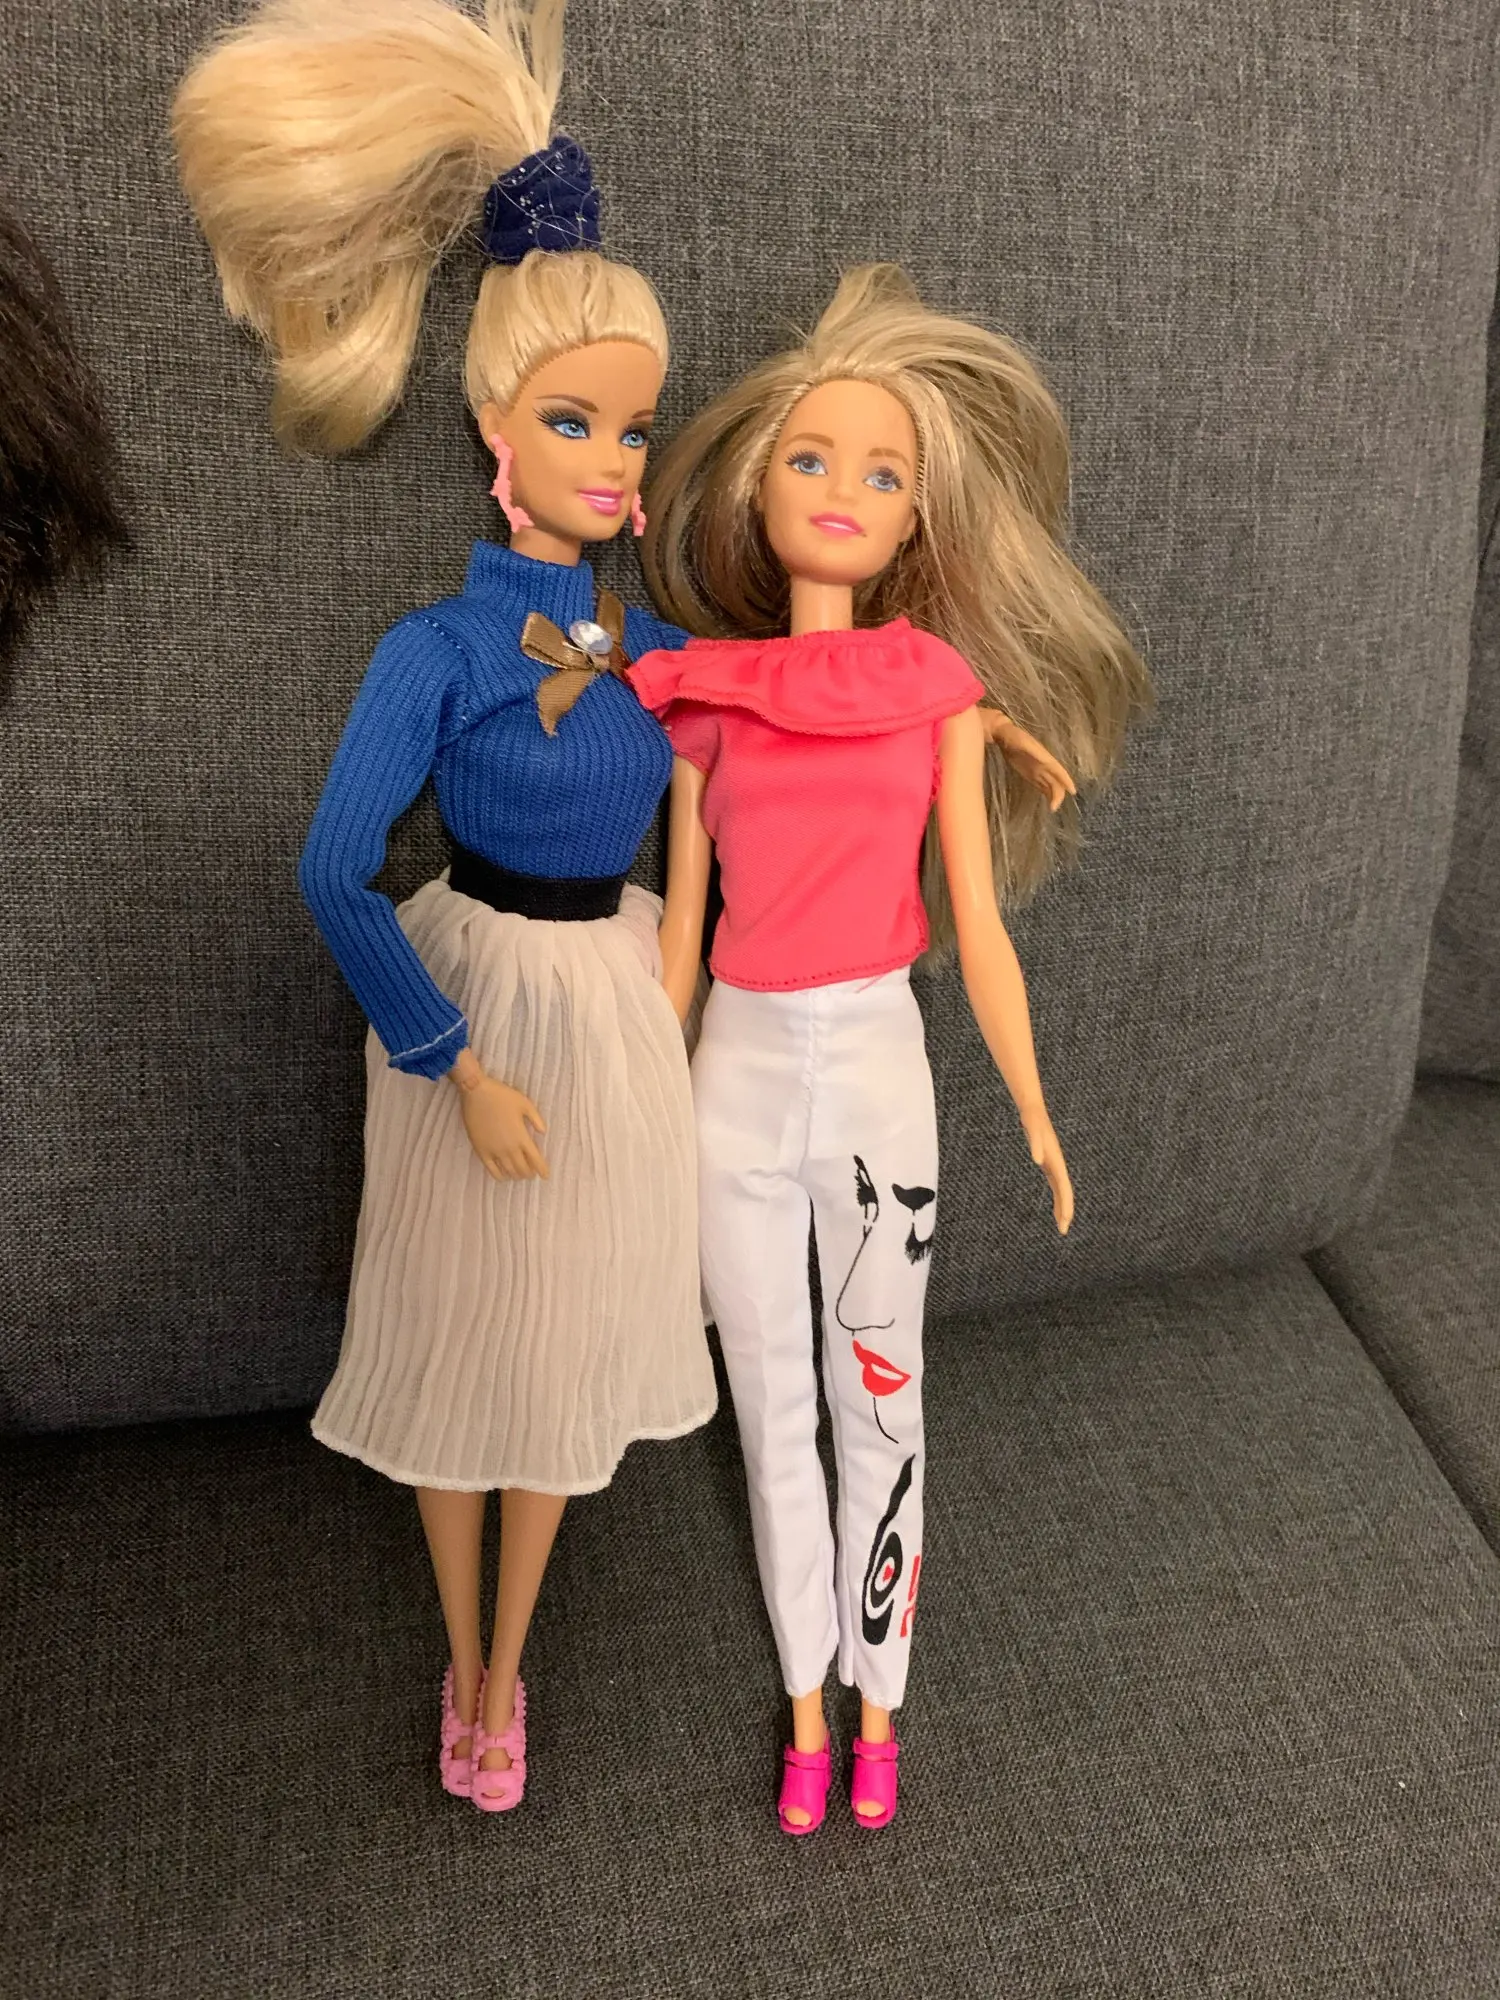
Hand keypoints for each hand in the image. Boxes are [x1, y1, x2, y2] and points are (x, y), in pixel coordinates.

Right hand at [450, 1051, 547, 1180]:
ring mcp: (494, 1151)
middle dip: (529, 1173)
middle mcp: (509, 1148)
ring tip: (520, 1175)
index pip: (536, 1160)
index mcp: (522, 1137)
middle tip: (532, 1173)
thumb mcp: (525, 1104)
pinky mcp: (481, 1150)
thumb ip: (536, 1119)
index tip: (545, 1175)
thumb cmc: (502, 1096)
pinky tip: (504, 1176)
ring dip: (516, 1175)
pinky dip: (500, 1176)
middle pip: (523, 1168)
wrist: (476, 1092)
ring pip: (509, 1171)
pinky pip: (492, 1170)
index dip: (542, 1170)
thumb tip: (543, 1132)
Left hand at [979, 709, 1076, 811]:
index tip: (1073, 791)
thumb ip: (1034, 752)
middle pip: (1056, 781)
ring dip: (1053, 796)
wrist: (1004, 735)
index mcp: (1045, 758)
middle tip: (1054, 808)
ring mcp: (1038, 770)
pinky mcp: (1031, 774)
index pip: (1059, 771)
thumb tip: (1047, 760)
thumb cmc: (1014, 737)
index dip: (1066, 780)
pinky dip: (1047, 793)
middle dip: (1058, 794)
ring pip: (1050, 785)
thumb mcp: (1024, 743)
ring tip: (1052, 808)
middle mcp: (1044, 766)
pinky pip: (1042, 785)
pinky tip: (1048, 801)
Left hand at [1020, 1105, 1072, 1233]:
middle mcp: (1057, 1164)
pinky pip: (1055, 1184)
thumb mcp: (1032, 1130)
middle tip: (1063, 1230)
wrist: (1033, 1110)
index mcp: (1056, 1161)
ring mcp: (1054, 1164)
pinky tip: (1055, 1206)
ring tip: (1061, 1223)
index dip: (1066, 1204)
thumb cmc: (1032, 1120)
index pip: (1064, 1188)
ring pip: (1061, 1190)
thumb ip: (1035, 1144)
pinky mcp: (1048, 1163)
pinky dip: (1056, 1196)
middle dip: (1065, 1211)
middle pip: (1064, 1192)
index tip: (1066, 1220)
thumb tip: (1037, 1160)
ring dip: (1062, 1206)